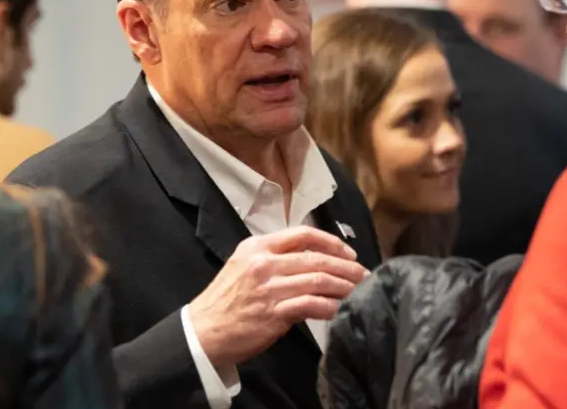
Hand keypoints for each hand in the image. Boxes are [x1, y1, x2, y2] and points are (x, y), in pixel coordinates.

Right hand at [188, 226, 369, 368]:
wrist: (203, 332)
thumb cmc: (225, 301)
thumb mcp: (243, 267)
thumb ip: (274, 261)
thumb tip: (311, 265)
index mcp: (257, 246)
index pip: (302, 234)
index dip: (331, 241)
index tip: (348, 252)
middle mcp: (263, 263)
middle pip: (316, 258)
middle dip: (346, 266)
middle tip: (363, 274)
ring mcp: (269, 288)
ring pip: (319, 280)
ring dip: (344, 286)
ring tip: (358, 291)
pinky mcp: (274, 313)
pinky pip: (312, 305)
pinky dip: (331, 306)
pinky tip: (342, 310)